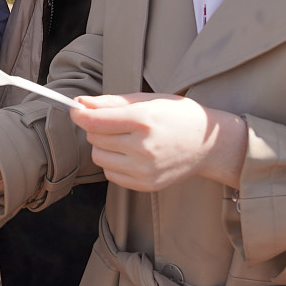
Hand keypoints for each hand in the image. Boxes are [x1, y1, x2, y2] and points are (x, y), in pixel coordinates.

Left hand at [70, 94, 248, 189]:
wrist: (209, 145)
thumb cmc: (178, 116)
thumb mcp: (148, 100)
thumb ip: (111, 102)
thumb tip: (80, 103)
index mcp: (144, 120)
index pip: (95, 121)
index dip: (79, 113)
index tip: (76, 108)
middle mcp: (143, 146)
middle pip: (94, 138)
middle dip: (97, 127)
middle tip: (114, 122)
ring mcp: (145, 169)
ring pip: (99, 157)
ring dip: (104, 146)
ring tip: (124, 139)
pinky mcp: (146, 185)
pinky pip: (111, 174)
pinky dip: (114, 163)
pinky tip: (131, 154)